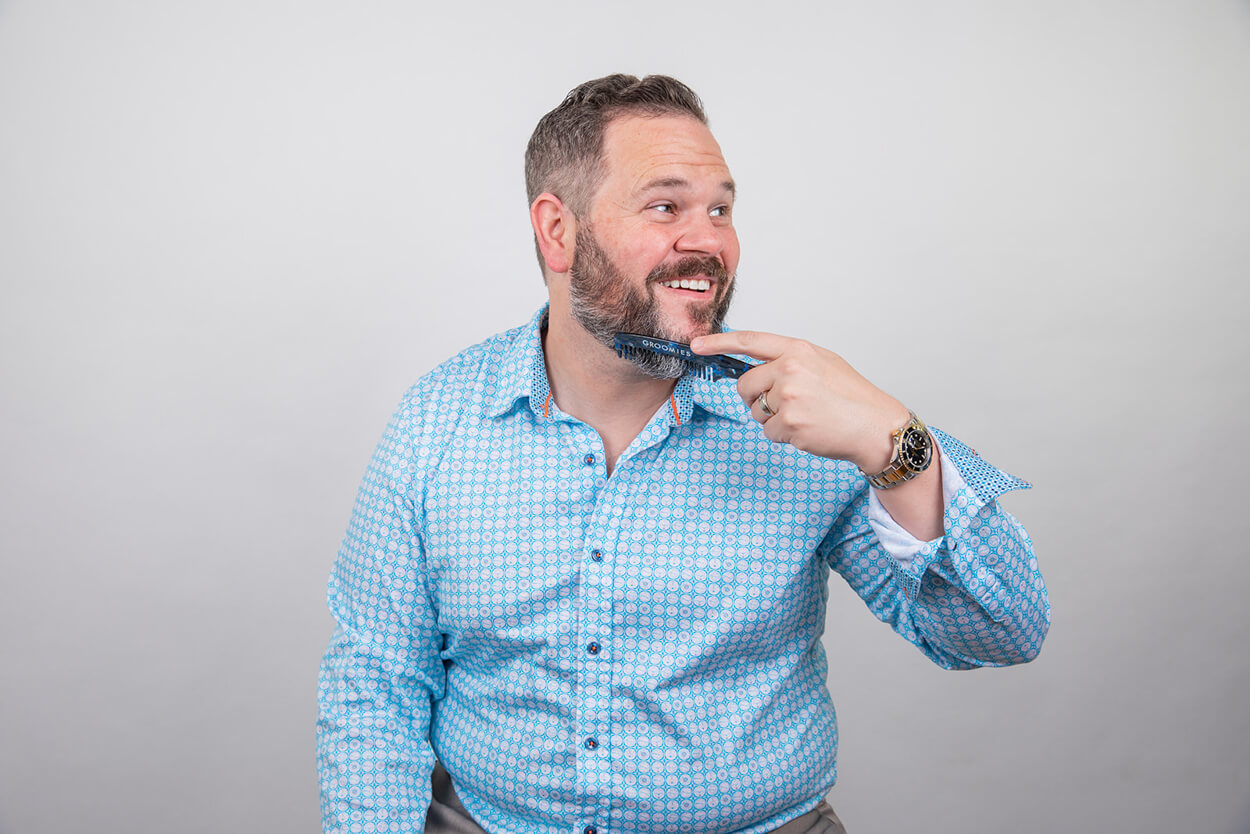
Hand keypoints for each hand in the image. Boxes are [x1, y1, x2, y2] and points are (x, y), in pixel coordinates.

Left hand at [691, 330, 910, 472]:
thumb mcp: (822, 363)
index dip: (718, 343)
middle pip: (745, 385)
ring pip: (756, 412)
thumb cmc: (851, 396)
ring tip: (806, 416)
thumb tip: (755, 366)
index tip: (697, 345)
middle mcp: (791, 369)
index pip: (749, 341)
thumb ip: (788, 360)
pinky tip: (809, 430)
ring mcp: (789, 397)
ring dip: (774, 420)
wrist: (876, 426)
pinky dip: (785, 436)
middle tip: (785, 404)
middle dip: (756, 398)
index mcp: (798, 350)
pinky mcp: (790, 423)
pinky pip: (769, 432)